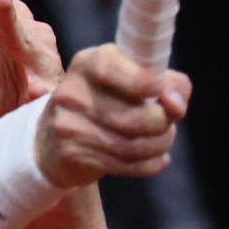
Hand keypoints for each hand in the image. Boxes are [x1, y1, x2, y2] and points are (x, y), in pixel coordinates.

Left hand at [0, 0, 62, 121]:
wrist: (43, 126)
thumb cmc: (11, 96)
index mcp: (1, 29)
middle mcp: (22, 36)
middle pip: (2, 12)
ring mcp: (38, 61)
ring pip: (26, 38)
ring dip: (13, 19)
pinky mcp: (50, 90)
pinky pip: (45, 89)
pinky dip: (41, 89)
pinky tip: (37, 91)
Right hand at [35, 45, 191, 187]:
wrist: (51, 140)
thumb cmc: (102, 100)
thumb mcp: (129, 78)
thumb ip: (166, 81)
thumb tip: (177, 103)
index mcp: (88, 63)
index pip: (113, 68)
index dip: (146, 82)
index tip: (163, 91)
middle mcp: (73, 93)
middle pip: (133, 117)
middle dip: (163, 122)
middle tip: (169, 122)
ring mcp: (69, 126)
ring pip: (133, 145)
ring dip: (160, 144)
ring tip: (163, 139)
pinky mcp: (73, 155)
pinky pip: (126, 165)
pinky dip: (151, 164)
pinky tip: (156, 157)